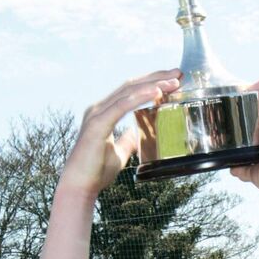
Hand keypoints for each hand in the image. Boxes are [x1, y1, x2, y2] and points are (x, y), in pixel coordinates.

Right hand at [61, 71, 180, 196]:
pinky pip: (122, 105)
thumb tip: (137, 134)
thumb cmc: (96, 171)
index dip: (151, 82)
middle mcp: (99, 109)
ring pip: (129, 92)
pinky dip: (140, 96)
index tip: (172, 79)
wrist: (79, 186)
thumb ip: (128, 140)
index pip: (131, 91)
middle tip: (179, 73)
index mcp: (104, 113)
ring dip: (153, 84)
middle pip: (132, 86)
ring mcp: (97, 114)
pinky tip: (156, 92)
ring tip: (174, 81)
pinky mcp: (97, 124)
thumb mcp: (119, 153)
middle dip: (156, 77)